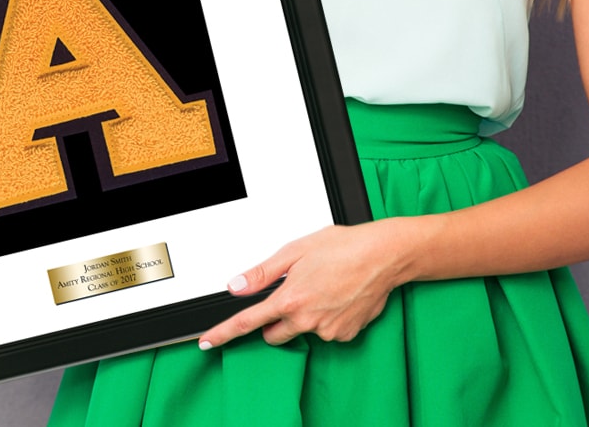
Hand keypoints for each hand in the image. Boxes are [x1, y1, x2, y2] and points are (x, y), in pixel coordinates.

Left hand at [198, 220, 411, 347]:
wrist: (382, 256)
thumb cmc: (340, 246)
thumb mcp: (294, 251)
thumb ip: (262, 273)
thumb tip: (236, 286)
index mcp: (289, 298)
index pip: (247, 322)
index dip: (224, 333)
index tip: (206, 342)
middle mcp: (307, 320)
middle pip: (274, 334)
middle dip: (275, 320)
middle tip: (291, 293)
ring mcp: (327, 331)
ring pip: (302, 331)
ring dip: (305, 316)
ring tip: (323, 287)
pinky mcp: (345, 336)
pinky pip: (326, 332)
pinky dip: (327, 319)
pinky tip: (338, 297)